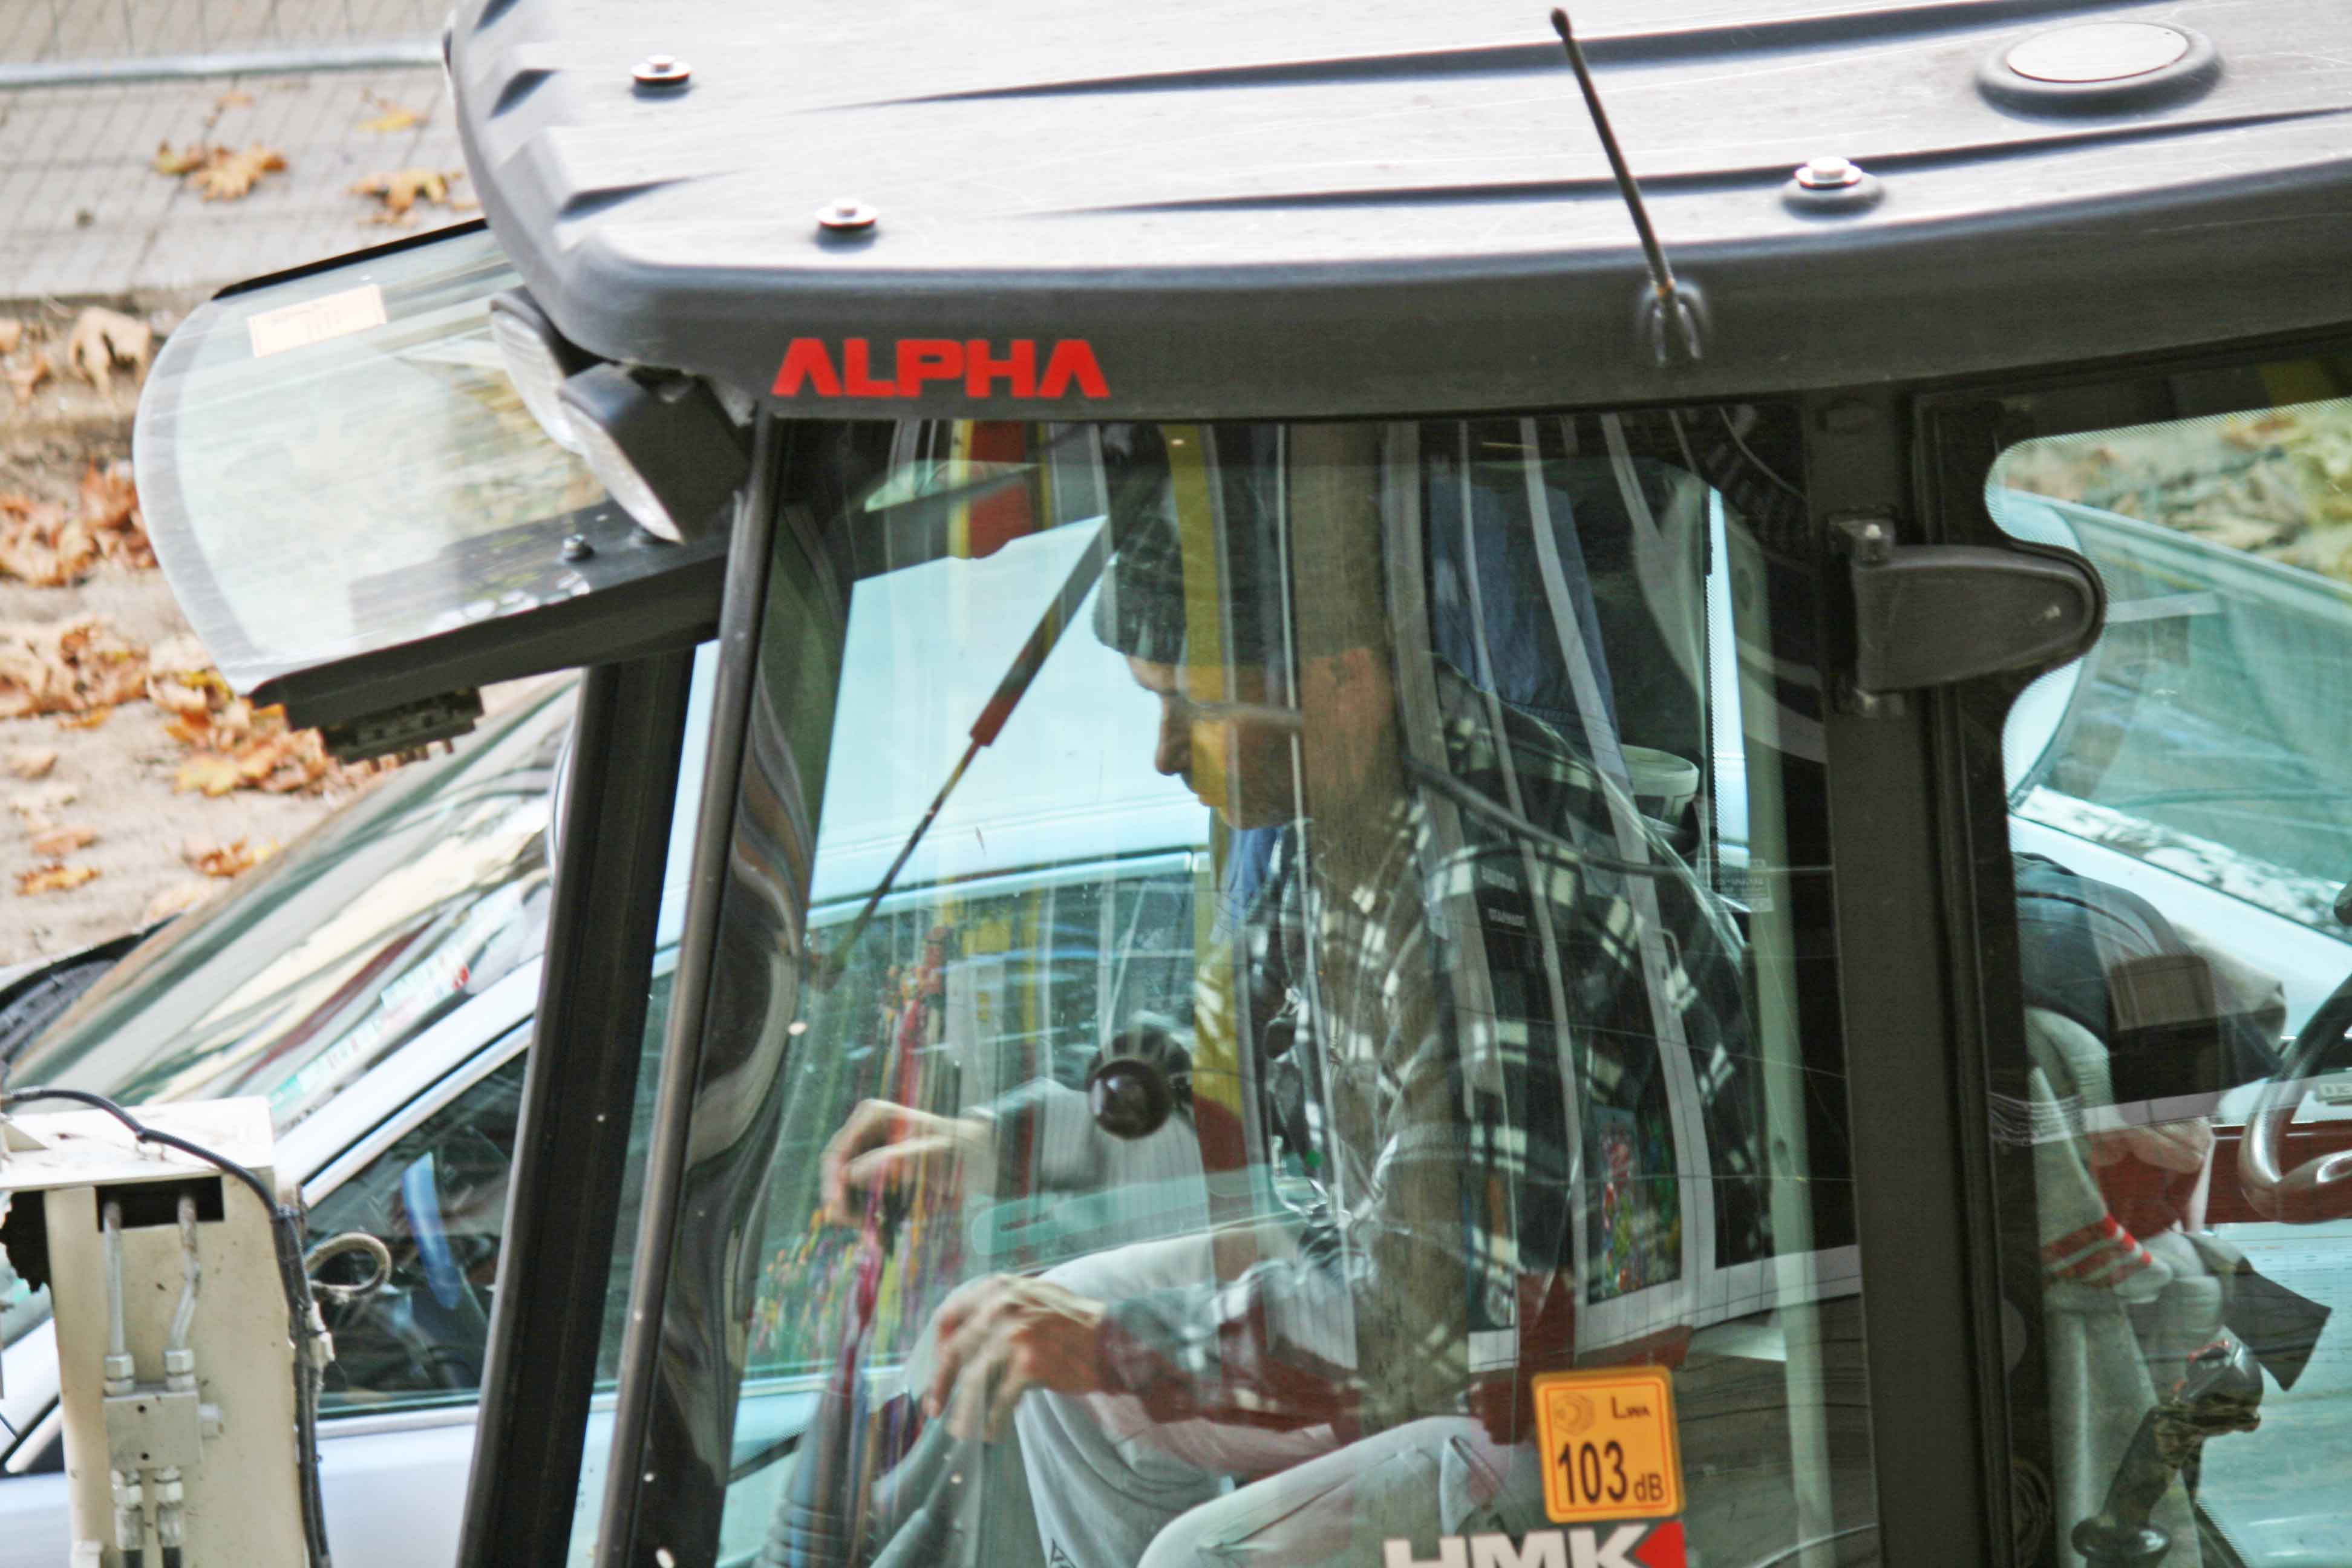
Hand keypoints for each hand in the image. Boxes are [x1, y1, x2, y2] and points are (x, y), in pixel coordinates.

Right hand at [818, 1099, 989, 1225]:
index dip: (831, 1187)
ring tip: (877, 1240)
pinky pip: (860, 1198)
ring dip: (856, 1217)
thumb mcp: (934, 1156)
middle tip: (865, 1234)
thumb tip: (850, 1174)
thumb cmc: (961, 1150)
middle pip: (836, 1174)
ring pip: (845, 1191)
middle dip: (845, 1207)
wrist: (980, 1158)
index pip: (835, 1154)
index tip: (839, 1216)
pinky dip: (867, 1217)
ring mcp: (867, 1152)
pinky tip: (880, 1234)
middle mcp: (863, 1131)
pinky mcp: (874, 1172)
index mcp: (871, 1117)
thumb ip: (895, 1162)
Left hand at [926, 1274, 1106, 1440]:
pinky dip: (991, 1420)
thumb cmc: (1073, 1325)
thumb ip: (999, 1305)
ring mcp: (1014, 1335)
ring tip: (960, 1429)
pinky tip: (991, 1432)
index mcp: (999, 1289)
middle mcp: (1001, 1306)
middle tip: (934, 1407)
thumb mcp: (1032, 1297)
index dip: (938, 1346)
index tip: (938, 1368)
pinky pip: (998, 1400)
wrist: (1112, 1342)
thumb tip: (963, 1337)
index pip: (950, 1316)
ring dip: (963, 1410)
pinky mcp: (1028, 1364)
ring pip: (973, 1380)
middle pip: (955, 1351)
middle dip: (941, 1383)